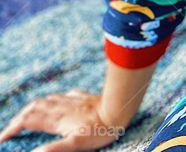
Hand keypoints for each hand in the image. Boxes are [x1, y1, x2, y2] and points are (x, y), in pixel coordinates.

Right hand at [0, 90, 123, 151]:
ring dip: (33, 107)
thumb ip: (53, 148)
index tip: (3, 137)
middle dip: (19, 117)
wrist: (118, 109)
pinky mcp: (82, 96)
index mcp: (55, 119)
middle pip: (32, 109)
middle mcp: (60, 107)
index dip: (12, 129)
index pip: (27, 122)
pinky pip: (63, 95)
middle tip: (12, 127)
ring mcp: (71, 100)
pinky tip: (56, 101)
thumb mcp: (75, 143)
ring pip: (46, 100)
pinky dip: (53, 99)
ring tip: (28, 114)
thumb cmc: (99, 130)